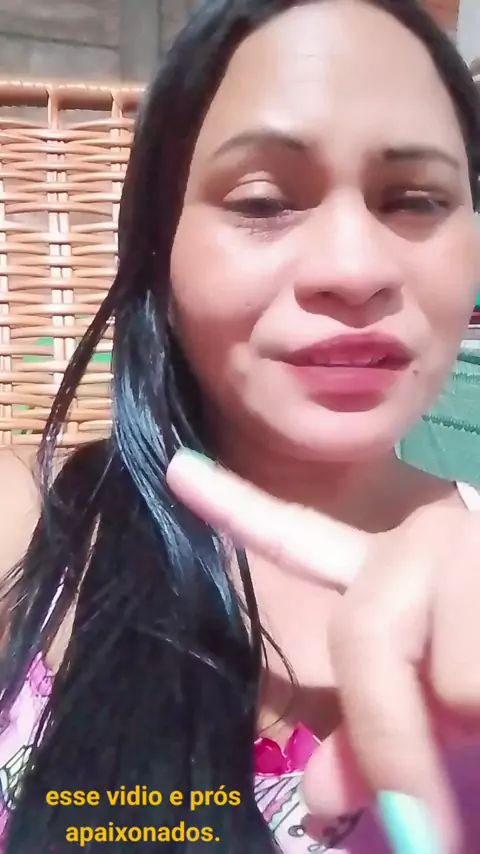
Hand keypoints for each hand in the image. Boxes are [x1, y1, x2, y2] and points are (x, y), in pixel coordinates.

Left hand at [166, 449, 479, 852]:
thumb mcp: (445, 732)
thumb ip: (378, 744)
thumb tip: (321, 798)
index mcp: (397, 577)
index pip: (297, 537)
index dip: (233, 504)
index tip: (174, 467)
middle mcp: (433, 542)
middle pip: (366, 635)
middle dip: (396, 741)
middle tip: (428, 830)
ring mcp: (477, 542)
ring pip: (457, 682)